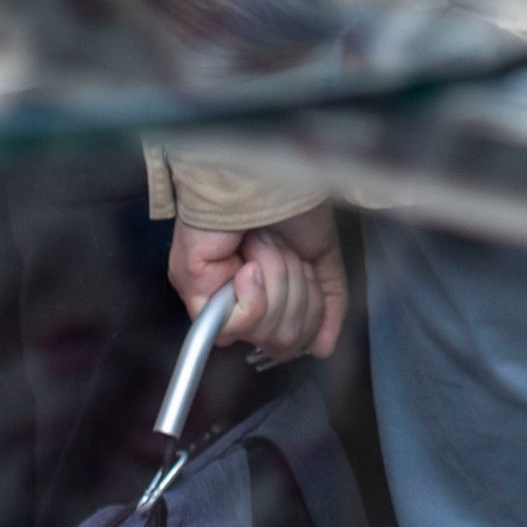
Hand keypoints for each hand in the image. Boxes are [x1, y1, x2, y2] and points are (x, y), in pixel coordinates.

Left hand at [169, 206, 346, 361]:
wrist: (263, 178)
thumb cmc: (287, 202)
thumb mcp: (318, 254)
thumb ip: (327, 301)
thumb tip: (323, 348)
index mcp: (267, 292)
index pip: (294, 339)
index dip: (310, 312)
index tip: (308, 270)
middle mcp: (240, 302)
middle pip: (284, 340)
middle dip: (295, 291)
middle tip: (285, 252)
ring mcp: (218, 302)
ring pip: (266, 331)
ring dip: (276, 279)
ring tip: (262, 245)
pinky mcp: (199, 297)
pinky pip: (242, 323)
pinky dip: (255, 291)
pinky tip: (247, 262)